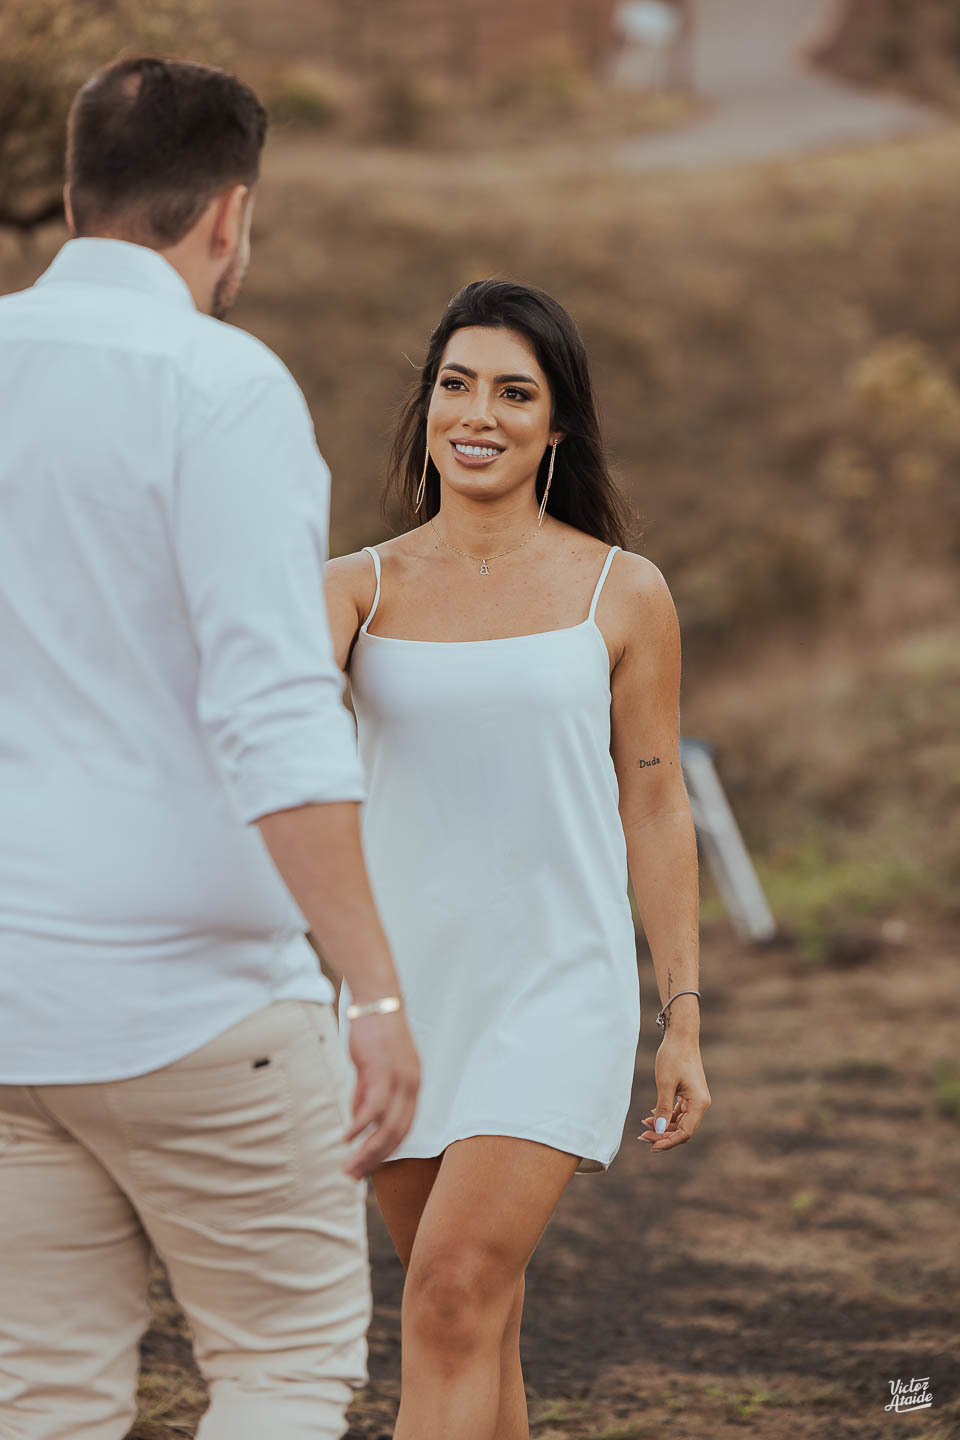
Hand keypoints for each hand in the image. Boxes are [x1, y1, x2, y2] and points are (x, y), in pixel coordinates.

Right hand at [342, 1010, 420, 1179]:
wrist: (377, 1001)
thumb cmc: (374, 1033)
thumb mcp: (373, 1069)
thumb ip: (367, 1094)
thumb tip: (359, 1122)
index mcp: (413, 1086)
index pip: (404, 1129)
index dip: (387, 1151)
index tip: (368, 1167)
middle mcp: (412, 1086)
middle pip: (398, 1134)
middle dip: (376, 1159)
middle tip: (355, 1176)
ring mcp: (400, 1079)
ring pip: (387, 1126)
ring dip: (367, 1151)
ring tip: (349, 1167)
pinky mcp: (383, 1070)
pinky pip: (373, 1106)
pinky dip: (360, 1126)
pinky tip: (347, 1138)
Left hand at [639, 1036, 709, 1152]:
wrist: (680, 1036)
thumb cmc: (673, 1057)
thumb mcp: (665, 1084)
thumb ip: (663, 1109)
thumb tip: (659, 1130)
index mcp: (699, 1103)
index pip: (685, 1132)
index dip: (668, 1142)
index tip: (651, 1145)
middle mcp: (701, 1104)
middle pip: (683, 1130)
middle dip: (663, 1135)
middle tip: (642, 1135)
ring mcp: (696, 1099)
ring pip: (680, 1122)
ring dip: (663, 1126)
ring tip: (644, 1126)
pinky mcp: (690, 1094)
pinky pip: (679, 1112)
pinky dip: (666, 1116)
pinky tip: (651, 1116)